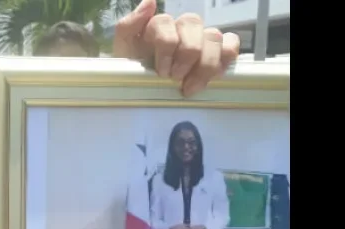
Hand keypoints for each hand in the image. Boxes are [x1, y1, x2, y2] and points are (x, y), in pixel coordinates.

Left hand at [112, 0, 240, 95]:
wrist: (146, 93)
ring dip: (204, 63)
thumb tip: (150, 1)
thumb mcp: (123, 53)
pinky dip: (226, 58)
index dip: (167, 46)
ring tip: (190, 86)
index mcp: (158, 26)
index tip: (161, 72)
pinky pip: (231, 45)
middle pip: (193, 24)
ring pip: (214, 36)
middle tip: (176, 78)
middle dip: (186, 54)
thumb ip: (128, 26)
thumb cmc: (135, 74)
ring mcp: (202, 38)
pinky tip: (214, 76)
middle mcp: (182, 28)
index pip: (165, 22)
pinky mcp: (219, 51)